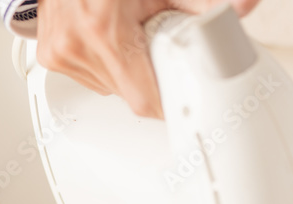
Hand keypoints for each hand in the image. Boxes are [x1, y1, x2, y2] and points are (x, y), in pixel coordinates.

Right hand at [37, 0, 259, 117]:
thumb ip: (200, 3)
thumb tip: (241, 10)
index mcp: (102, 29)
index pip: (143, 99)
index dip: (168, 105)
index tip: (185, 103)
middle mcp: (76, 44)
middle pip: (130, 95)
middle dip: (150, 79)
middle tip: (157, 51)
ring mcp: (59, 53)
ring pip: (111, 89)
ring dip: (127, 73)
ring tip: (127, 37)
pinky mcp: (51, 57)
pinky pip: (91, 79)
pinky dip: (106, 66)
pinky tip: (108, 39)